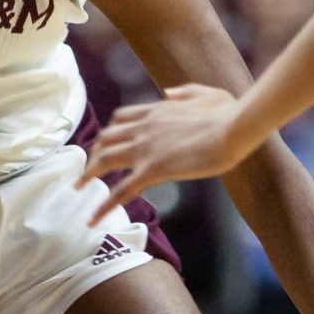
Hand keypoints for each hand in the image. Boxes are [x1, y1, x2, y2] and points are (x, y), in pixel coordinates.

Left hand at [76, 83, 261, 217]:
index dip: (112, 131)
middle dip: (95, 152)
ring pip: (105, 161)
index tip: (107, 142)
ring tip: (79, 188)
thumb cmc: (230, 113)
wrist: (234, 128)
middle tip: (90, 167)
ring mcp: (146, 148)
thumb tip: (168, 93)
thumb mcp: (208, 93)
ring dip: (89, 174)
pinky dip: (103, 206)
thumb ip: (185, 92)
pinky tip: (93, 220)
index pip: (123, 118)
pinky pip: (120, 191)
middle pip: (107, 138)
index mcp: (158, 110)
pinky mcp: (153, 169)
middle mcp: (145, 127)